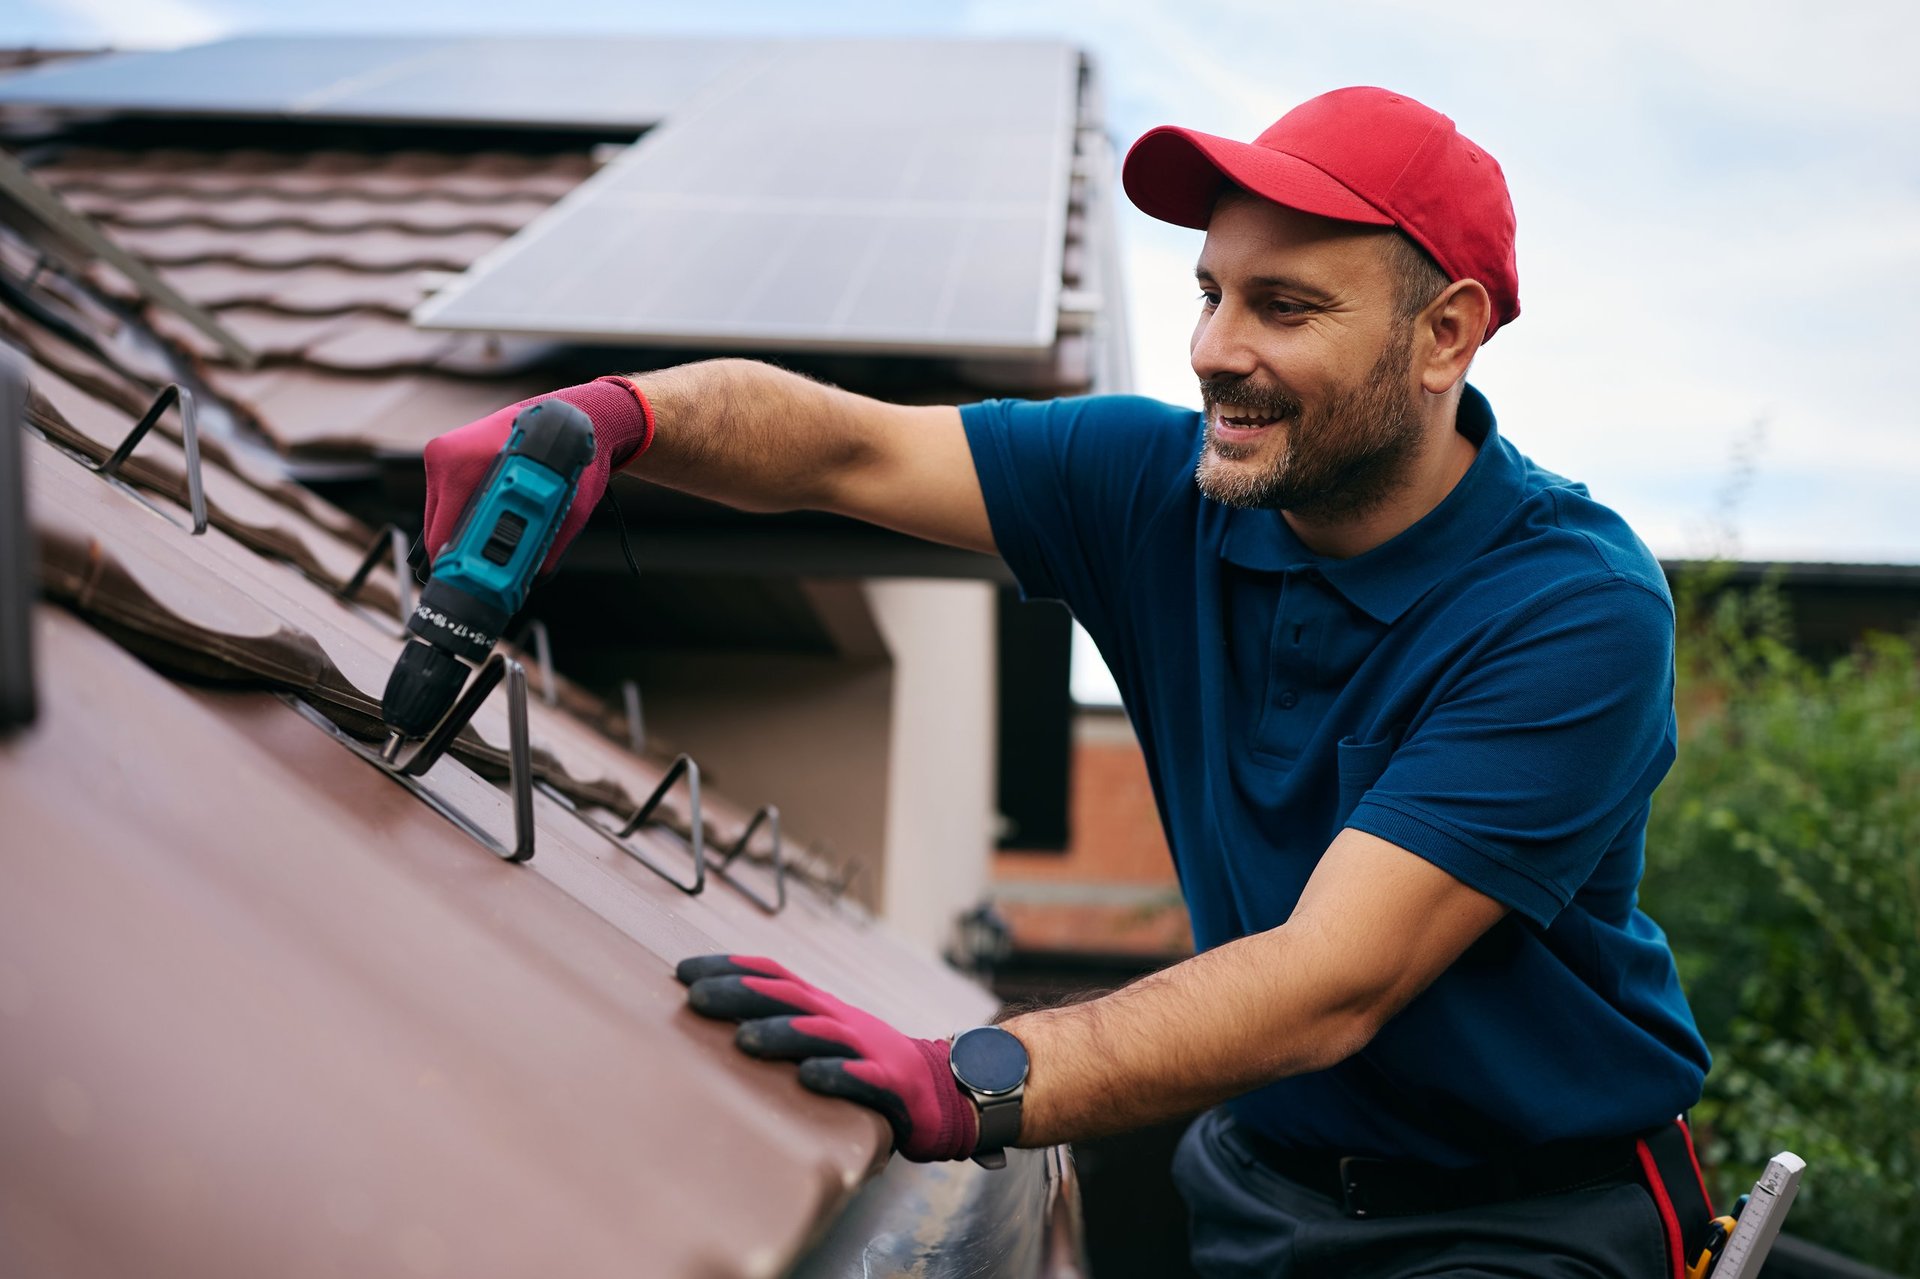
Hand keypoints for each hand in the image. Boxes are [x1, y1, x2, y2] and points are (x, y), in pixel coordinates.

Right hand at [420, 376, 653, 571]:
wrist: (572, 416)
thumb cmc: (571, 456)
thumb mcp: (568, 507)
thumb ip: (549, 547)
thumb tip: (531, 580)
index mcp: (463, 466)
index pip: (441, 534)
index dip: (456, 565)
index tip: (468, 583)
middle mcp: (446, 456)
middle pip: (436, 527)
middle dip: (461, 551)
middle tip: (484, 571)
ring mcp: (444, 453)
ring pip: (440, 514)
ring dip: (462, 532)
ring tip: (491, 540)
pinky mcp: (450, 454)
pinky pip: (448, 499)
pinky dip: (465, 514)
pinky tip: (490, 516)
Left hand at [676, 954, 977, 1161]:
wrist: (942, 1089)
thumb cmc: (868, 1065)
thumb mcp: (824, 1038)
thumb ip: (781, 1028)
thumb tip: (715, 1026)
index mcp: (821, 1007)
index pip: (773, 974)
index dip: (730, 968)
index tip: (683, 971)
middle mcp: (840, 1020)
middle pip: (788, 998)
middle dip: (741, 995)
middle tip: (694, 998)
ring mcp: (866, 1048)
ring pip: (820, 1034)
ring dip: (781, 1034)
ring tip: (742, 1041)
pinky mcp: (890, 1084)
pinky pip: (863, 1077)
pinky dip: (837, 1075)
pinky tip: (809, 1078)